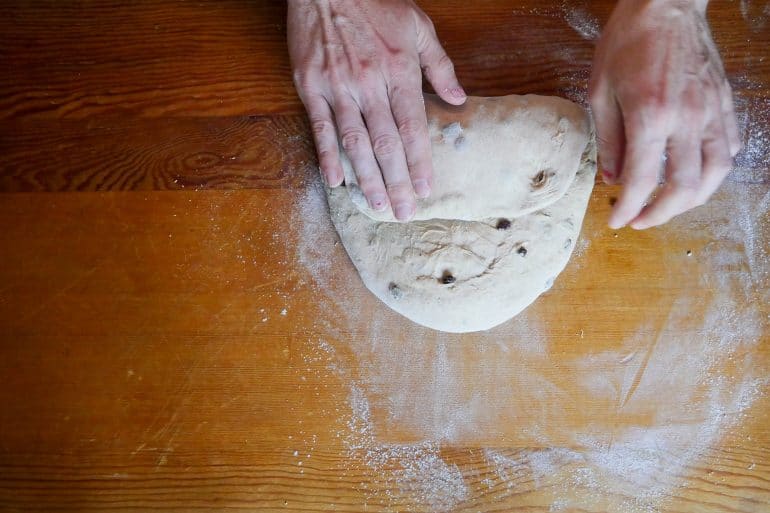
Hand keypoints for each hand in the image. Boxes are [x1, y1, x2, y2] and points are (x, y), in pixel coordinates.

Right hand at [287, 0, 465, 220]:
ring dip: (366, 178)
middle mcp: (369, 84)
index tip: (425, 189)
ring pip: (354, 142)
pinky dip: (328, 155)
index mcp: (399, 71)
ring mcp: (338, 87)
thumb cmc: (376, 2)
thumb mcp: (419, 25)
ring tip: (376, 206)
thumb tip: (459, 99)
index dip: (419, 162)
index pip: (412, 128)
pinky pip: (320, 127)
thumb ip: (439, 66)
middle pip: (385, 144)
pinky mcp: (310, 86)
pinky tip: (335, 181)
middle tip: (402, 212)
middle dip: (396, 182)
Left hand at [589, 0, 740, 229]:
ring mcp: (711, 111)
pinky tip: (694, 176)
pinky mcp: (724, 103)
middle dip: (660, 215)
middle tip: (641, 221)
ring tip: (668, 207)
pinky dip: (712, 172)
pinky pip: (728, 149)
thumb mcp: (601, 91)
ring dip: (691, 201)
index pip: (641, 181)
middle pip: (682, 188)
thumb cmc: (626, 42)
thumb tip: (612, 180)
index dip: (627, 209)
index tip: (617, 221)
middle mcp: (686, 119)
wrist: (665, 3)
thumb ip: (608, 140)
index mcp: (650, 116)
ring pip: (714, 174)